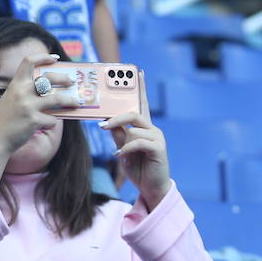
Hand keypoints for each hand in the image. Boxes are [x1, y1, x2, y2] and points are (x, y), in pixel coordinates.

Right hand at [0, 53, 75, 166]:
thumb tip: (53, 92)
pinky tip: (48, 123)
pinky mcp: (34, 121)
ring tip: (75, 103)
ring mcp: (28, 106)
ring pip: (58, 99)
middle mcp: (22, 92)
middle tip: (71, 82)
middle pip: (50, 78)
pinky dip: (52, 121)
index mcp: (15, 84)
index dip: (43, 57)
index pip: (29, 61)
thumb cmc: (5, 120)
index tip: (55, 58)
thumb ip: (27, 93)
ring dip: (70, 101)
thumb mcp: (11, 100)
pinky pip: (52, 119)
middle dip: (64, 79)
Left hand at [100, 72, 170, 209]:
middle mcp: (152, 129)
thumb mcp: (122, 149)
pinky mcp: (159, 148)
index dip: (140, 88)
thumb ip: (117, 134)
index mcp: (144, 127)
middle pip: (134, 113)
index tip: (138, 72)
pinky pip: (139, 141)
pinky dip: (126, 148)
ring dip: (121, 138)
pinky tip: (120, 155)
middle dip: (116, 118)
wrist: (151, 188)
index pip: (141, 103)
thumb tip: (107, 121)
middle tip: (102, 126)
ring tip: (116, 151)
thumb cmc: (137, 167)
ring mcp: (157, 137)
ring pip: (135, 127)